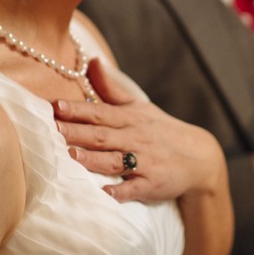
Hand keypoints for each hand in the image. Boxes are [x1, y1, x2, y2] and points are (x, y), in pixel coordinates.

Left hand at [53, 59, 226, 203]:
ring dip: (93, 159)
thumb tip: (92, 61)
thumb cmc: (160, 130)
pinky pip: (134, 188)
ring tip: (71, 156)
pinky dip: (120, 190)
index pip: (100, 113)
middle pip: (103, 135)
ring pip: (115, 160)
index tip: (56, 106)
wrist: (199, 157)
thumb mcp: (139, 105)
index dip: (78, 109)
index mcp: (130, 118)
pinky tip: (104, 193)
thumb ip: (112, 88)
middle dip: (78, 132)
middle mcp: (136, 138)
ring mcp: (145, 161)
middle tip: (54, 129)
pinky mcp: (153, 184)